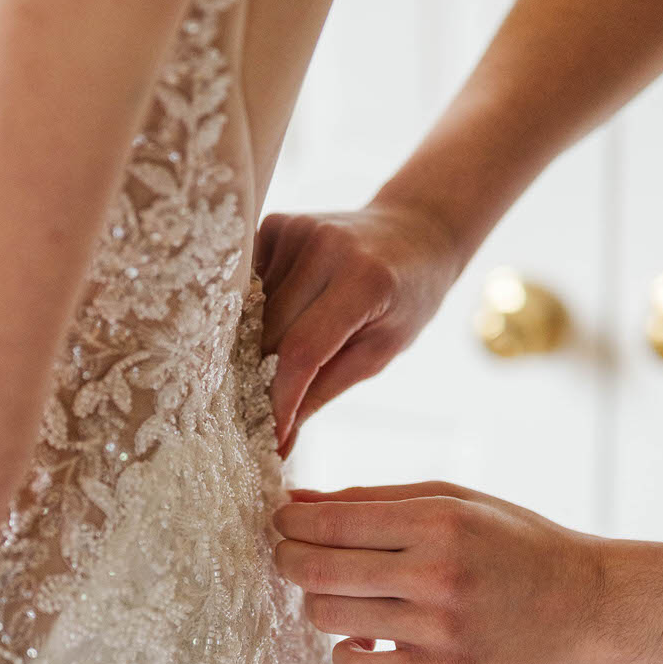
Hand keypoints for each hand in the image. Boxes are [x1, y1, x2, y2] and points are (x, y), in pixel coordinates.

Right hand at [254, 201, 460, 456]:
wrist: (414, 232)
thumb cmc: (404, 300)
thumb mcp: (380, 351)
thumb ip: (325, 390)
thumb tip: (279, 441)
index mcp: (364, 280)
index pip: (303, 349)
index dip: (282, 397)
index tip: (272, 436)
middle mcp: (326, 245)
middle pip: (270, 332)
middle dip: (265, 375)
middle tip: (268, 407)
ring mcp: (297, 228)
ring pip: (252, 311)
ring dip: (257, 342)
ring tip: (280, 354)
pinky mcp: (278, 223)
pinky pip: (248, 283)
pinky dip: (255, 310)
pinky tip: (279, 314)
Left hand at [275, 481, 607, 663]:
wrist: (580, 602)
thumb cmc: (511, 541)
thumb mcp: (451, 499)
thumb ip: (371, 499)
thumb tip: (297, 502)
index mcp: (439, 522)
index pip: (334, 522)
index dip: (291, 520)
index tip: (281, 518)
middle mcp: (437, 575)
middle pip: (320, 571)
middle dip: (288, 557)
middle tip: (287, 551)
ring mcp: (440, 630)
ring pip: (330, 616)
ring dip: (318, 600)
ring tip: (339, 589)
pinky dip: (345, 651)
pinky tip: (361, 634)